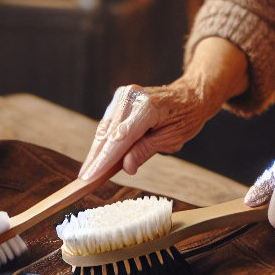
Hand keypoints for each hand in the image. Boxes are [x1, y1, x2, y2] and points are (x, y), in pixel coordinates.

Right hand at [78, 80, 220, 180]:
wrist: (190, 94)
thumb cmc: (186, 116)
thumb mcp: (171, 139)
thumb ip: (145, 151)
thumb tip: (126, 167)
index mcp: (147, 108)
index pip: (120, 138)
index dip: (103, 160)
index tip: (90, 176)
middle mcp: (132, 97)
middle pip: (107, 133)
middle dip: (95, 158)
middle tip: (84, 180)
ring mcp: (124, 95)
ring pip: (104, 128)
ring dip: (97, 150)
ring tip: (90, 172)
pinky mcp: (120, 97)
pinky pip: (108, 122)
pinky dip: (104, 139)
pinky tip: (99, 155)